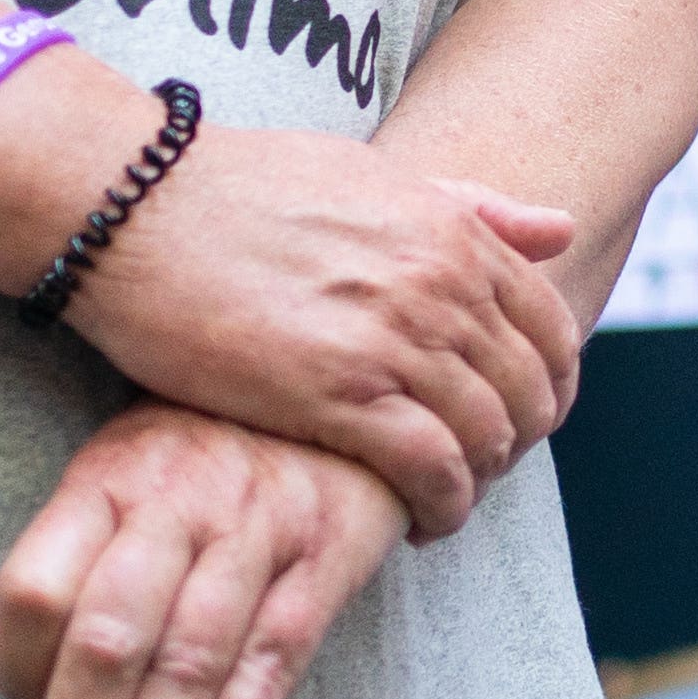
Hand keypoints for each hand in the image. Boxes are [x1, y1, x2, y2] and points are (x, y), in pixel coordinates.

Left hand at [0, 405, 402, 698]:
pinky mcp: (326, 562)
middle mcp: (181, 501)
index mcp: (113, 475)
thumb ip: (85, 551)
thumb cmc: (217, 442)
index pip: (37, 588)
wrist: (355, 386)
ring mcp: (259, 531)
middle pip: (107, 644)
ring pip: (187, 670)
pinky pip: (271, 665)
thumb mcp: (134, 459)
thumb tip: (31, 688)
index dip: (14, 670)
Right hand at [59, 125, 583, 538]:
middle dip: (516, 443)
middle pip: (529, 392)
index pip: (550, 330)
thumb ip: (470, 205)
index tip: (515, 421)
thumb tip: (560, 230)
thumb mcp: (372, 176)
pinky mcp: (339, 395)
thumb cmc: (241, 188)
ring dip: (477, 483)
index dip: (548, 389)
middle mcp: (441, 285)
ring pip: (488, 437)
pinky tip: (415, 522)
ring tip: (442, 500)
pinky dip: (440, 506)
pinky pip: (431, 470)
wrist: (137, 206)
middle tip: (476, 472)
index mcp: (453, 231)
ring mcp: (395, 340)